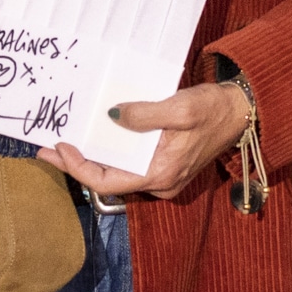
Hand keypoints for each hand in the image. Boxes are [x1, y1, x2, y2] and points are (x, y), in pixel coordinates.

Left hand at [41, 81, 252, 202]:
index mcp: (160, 174)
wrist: (242, 111)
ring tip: (65, 143)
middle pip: (107, 179)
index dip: (77, 167)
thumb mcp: (179, 108)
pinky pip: (130, 163)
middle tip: (48, 148)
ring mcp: (162, 176)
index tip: (59, 148)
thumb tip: (112, 117)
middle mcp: (159, 183)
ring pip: (117, 172)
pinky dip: (109, 152)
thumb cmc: (213, 109)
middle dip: (77, 165)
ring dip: (92, 158)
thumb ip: (144, 115)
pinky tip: (95, 139)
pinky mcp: (165, 166)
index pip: (105, 180)